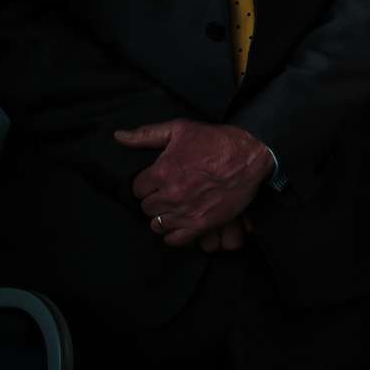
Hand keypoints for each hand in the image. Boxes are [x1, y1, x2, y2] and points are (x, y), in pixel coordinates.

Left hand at [115, 119, 272, 246]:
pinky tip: (180, 222)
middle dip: (154, 199)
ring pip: (157, 224)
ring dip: (163, 216)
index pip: (137, 188)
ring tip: (174, 206)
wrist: (250, 157)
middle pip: (146, 207)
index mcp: (163, 171)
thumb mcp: (180, 129)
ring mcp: (185, 212)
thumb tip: (119, 136)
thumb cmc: (216, 141)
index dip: (147, 183)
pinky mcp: (201, 224)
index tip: (156, 180)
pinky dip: (174, 233)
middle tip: (167, 192)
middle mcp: (171, 194)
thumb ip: (146, 134)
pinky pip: (174, 239)